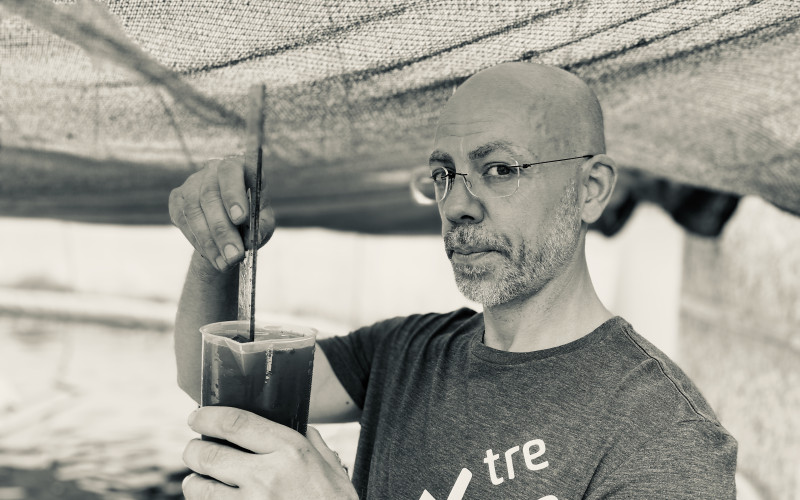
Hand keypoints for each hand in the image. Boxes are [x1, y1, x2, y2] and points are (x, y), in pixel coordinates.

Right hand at [169, 157, 274, 271]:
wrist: (230, 226)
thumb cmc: (252, 218)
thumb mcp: (264, 222)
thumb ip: (261, 227)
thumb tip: (252, 238)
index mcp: (240, 165)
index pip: (232, 172)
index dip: (233, 195)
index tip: (240, 218)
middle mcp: (213, 168)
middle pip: (211, 196)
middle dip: (223, 230)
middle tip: (234, 256)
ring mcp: (192, 182)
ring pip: (194, 210)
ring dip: (209, 241)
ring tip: (225, 263)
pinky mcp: (177, 198)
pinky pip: (182, 219)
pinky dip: (197, 240)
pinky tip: (211, 256)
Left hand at [182, 407, 356, 499]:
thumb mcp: (332, 468)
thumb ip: (311, 443)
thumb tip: (294, 423)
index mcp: (290, 452)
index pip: (236, 424)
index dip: (208, 417)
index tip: (197, 416)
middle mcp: (267, 477)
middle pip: (209, 454)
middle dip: (193, 450)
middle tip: (194, 449)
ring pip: (200, 488)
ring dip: (194, 481)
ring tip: (197, 478)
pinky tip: (211, 499)